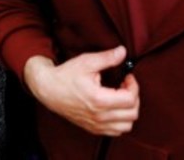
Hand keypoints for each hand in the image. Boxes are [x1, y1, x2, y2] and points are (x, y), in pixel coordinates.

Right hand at [24, 50, 139, 136]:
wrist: (49, 90)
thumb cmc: (66, 75)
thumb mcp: (86, 62)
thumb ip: (107, 57)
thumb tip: (122, 52)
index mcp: (99, 100)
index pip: (130, 99)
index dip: (134, 86)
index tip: (127, 77)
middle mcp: (99, 116)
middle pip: (132, 114)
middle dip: (134, 97)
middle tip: (126, 86)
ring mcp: (96, 125)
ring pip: (126, 126)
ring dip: (129, 111)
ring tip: (120, 97)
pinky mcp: (93, 128)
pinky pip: (116, 131)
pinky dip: (121, 121)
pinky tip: (114, 107)